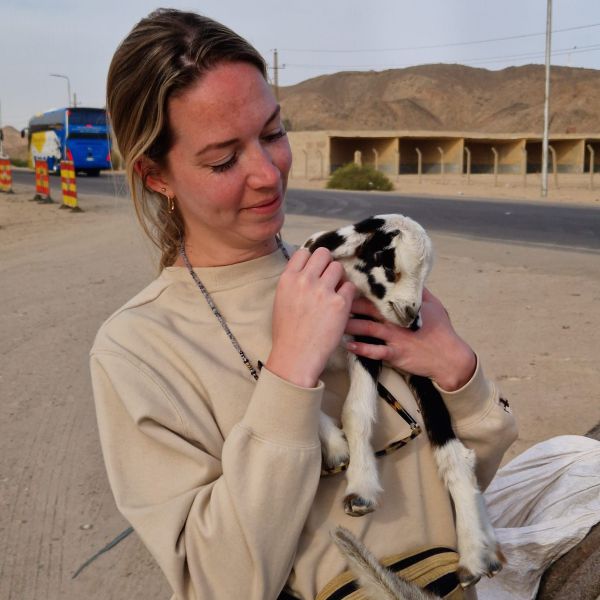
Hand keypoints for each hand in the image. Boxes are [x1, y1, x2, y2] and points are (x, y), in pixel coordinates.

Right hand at [266, 247, 355, 387]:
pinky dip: (348, 294)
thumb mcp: (281, 300)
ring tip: (335, 293)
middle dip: (327, 265)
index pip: (304, 252)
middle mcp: (305, 280)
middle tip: (328, 280)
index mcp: (288, 279)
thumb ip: (294, 282)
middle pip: (324, 254)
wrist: (296, 355)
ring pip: (338, 267)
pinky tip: (341, 305)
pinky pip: (350, 287)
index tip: (315, 271)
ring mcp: (323, 291)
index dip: (312, 261)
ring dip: (339, 278)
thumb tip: (308, 270)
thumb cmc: (287, 332)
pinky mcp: (340, 303)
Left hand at [344, 288, 475, 390]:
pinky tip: (348, 345)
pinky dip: (361, 348)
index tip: (344, 283)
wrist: (450, 358)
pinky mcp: (395, 354)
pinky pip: (374, 351)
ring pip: (367, 328)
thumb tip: (409, 276)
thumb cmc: (441, 330)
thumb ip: (418, 291)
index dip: (360, 289)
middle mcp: (395, 321)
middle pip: (367, 309)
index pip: (378, 295)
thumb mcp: (433, 305)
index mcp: (401, 307)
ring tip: (333, 321)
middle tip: (330, 299)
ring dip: (349, 325)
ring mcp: (394, 338)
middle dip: (348, 304)